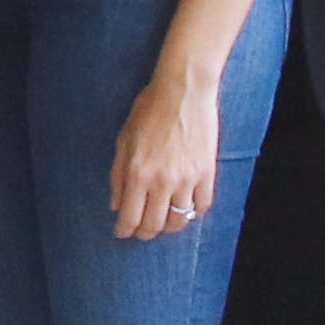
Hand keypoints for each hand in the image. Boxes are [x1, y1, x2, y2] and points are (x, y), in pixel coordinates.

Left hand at [108, 60, 222, 244]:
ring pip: (180, 221)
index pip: (130, 217)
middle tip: (140, 231)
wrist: (183, 91)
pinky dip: (193, 213)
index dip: (124, 231)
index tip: (121, 233)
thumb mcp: (124, 140)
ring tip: (162, 222)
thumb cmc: (149, 110)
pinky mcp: (207, 173)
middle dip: (145, 233)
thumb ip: (118, 175)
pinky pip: (202, 206)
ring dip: (168, 227)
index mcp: (139, 174)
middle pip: (154, 225)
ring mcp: (188, 179)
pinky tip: (185, 209)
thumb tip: (116, 205)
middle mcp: (163, 182)